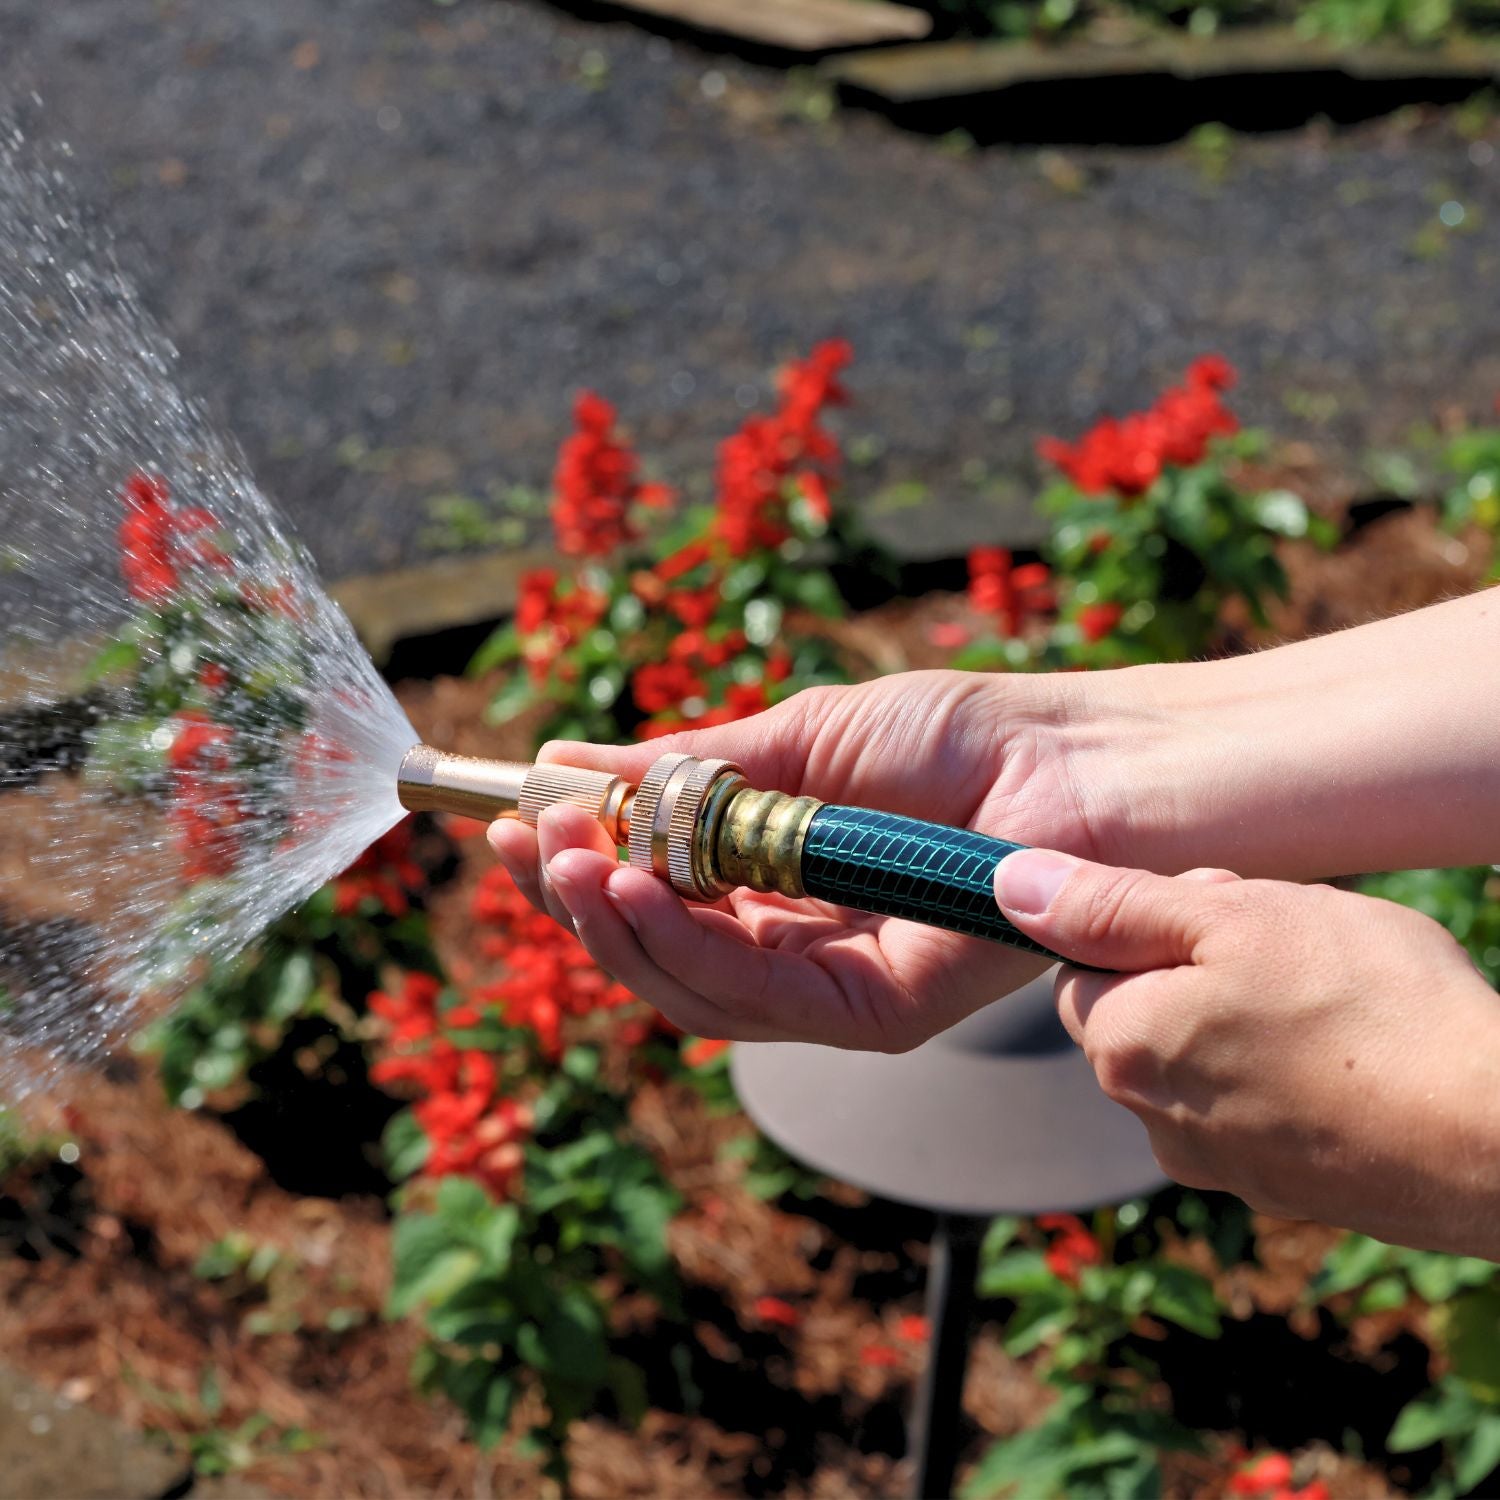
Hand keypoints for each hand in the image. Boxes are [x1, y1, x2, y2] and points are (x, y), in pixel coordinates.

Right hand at [490, 670, 1148, 1050]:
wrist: (1077, 758)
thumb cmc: (957, 736)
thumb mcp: (796, 738)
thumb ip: (688, 774)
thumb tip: (569, 764)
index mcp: (780, 882)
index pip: (657, 898)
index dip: (579, 864)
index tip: (512, 817)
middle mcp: (800, 946)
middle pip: (659, 953)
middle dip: (577, 901)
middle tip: (521, 841)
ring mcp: (837, 987)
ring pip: (691, 988)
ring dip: (611, 927)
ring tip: (561, 861)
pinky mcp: (877, 1013)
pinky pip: (753, 998)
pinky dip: (681, 946)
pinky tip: (628, 888)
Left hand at [994, 848, 1499, 1255]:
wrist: (1498, 1140)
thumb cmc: (1370, 1008)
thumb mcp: (1231, 918)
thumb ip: (1110, 903)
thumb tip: (1007, 883)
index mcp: (1123, 1048)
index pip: (1080, 967)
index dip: (1145, 923)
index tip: (1217, 909)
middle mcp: (1153, 1121)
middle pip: (1140, 1012)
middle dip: (1193, 968)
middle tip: (1283, 943)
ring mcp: (1221, 1164)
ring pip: (1201, 1058)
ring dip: (1242, 1017)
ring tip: (1330, 999)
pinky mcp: (1285, 1189)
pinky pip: (1256, 1106)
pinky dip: (1287, 1071)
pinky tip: (1350, 1051)